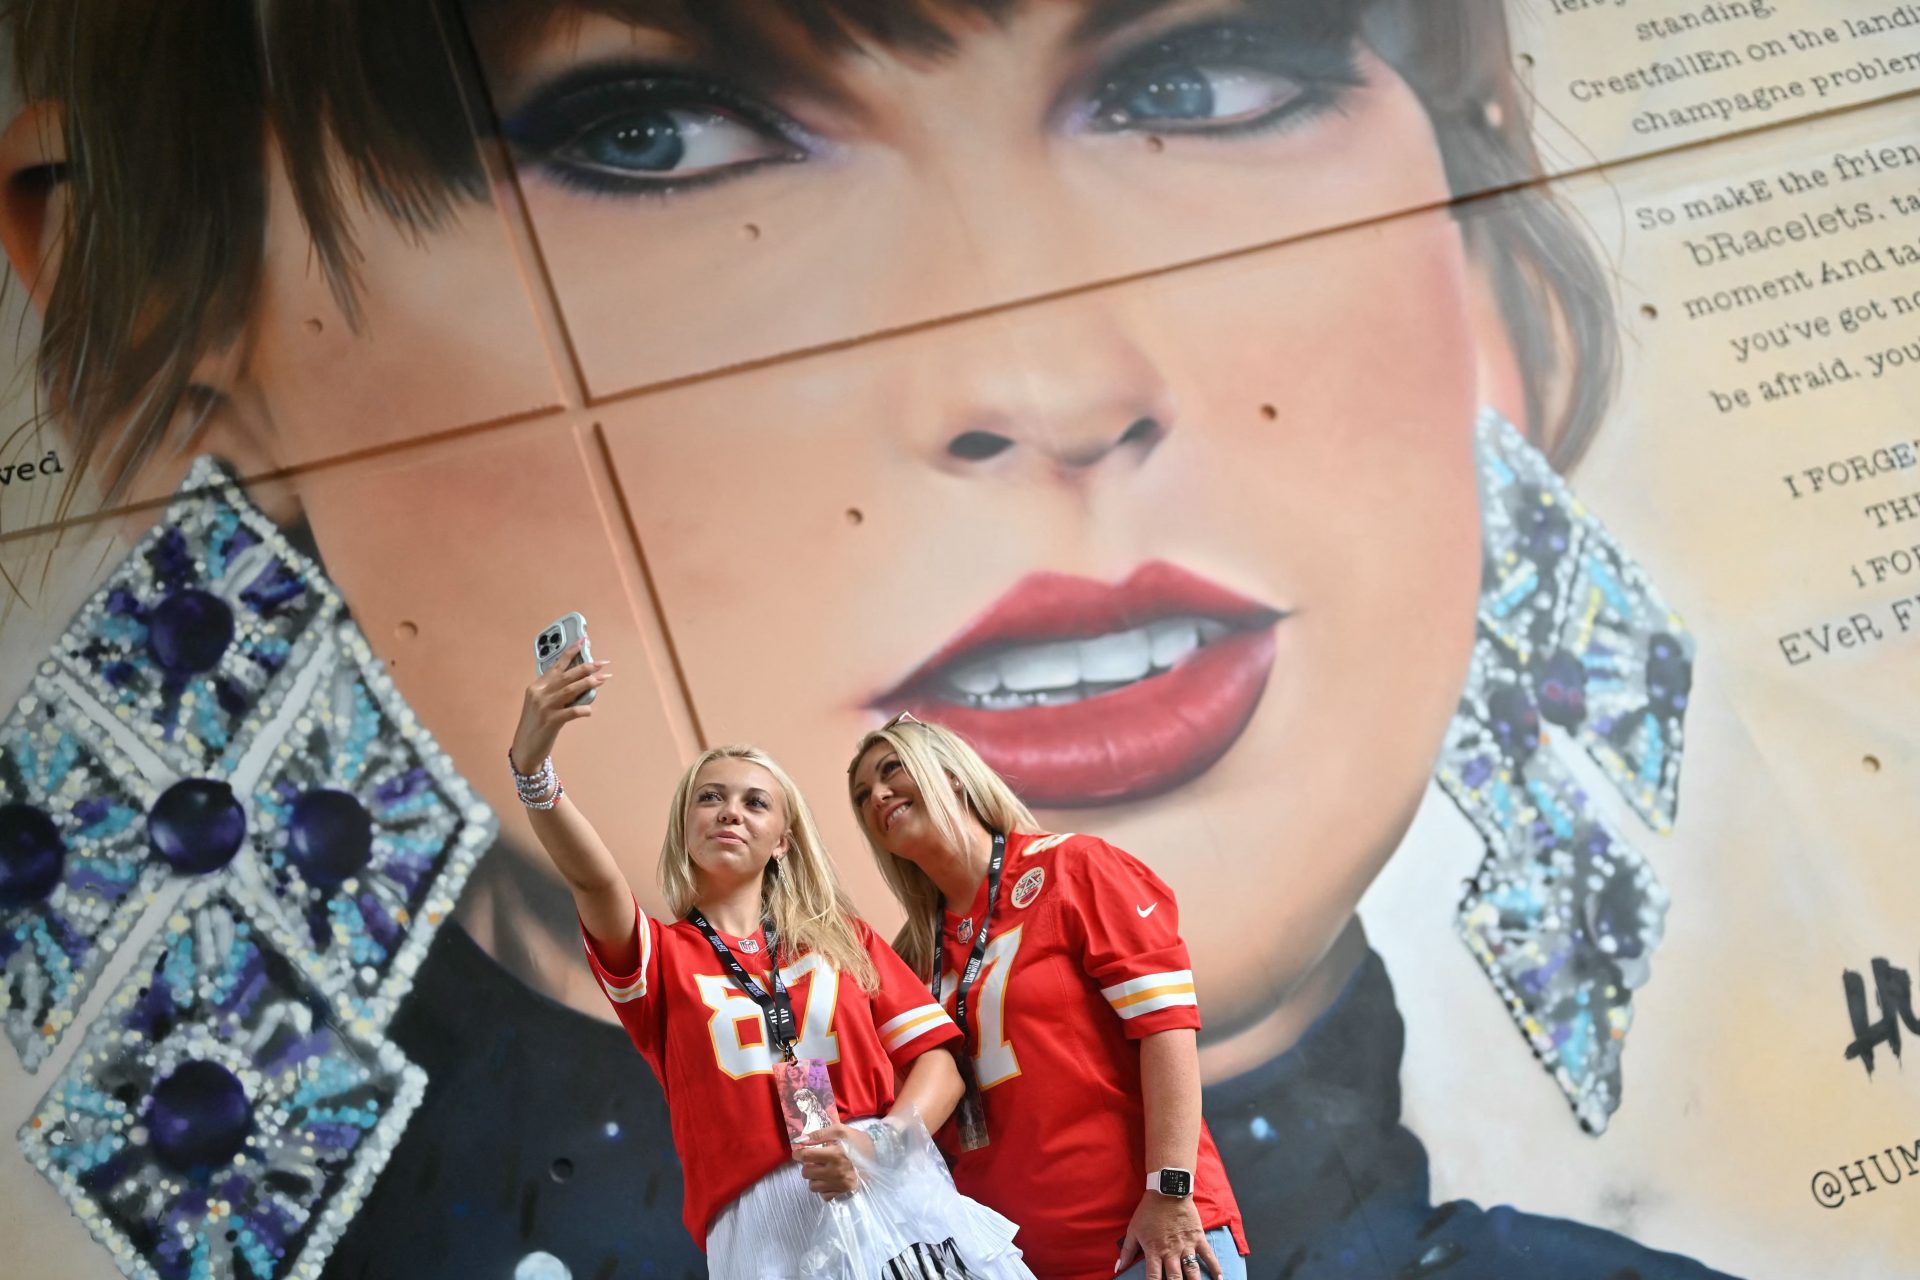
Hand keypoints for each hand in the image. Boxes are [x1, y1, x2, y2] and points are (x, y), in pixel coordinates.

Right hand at [510, 640, 610, 771]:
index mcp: (537, 687)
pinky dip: (583, 709)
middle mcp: (539, 694)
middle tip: (602, 663)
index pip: (556, 665)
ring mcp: (544, 707)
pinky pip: (571, 712)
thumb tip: (581, 682)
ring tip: (603, 679)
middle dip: (586, 667)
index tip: (584, 641)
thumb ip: (556, 692)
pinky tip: (590, 710)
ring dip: (588, 683)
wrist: (524, 749)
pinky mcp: (550, 722)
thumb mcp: (541, 704)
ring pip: (570, 690)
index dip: (571, 652)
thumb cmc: (536, 726)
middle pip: (566, 676)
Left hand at [793, 1124, 875, 1198]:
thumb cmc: (857, 1141)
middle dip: (808, 1165)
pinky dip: (824, 1189)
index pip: (805, 1156)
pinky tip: (829, 1180)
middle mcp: (836, 1172)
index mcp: (835, 1154)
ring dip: (814, 1178)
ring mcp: (840, 1184)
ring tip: (822, 1170)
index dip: (798, 1154)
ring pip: (812, 1186)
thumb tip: (800, 1140)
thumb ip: (819, 1134)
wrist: (879, 1153)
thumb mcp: (840, 1131)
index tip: (799, 1153)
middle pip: (806, 1173)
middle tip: (815, 1160)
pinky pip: (824, 1196)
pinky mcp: (844, 1192)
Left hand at [1115, 1190, 1218, 1279]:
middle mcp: (1171, 1252)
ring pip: (1192, 1271)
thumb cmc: (1148, 1211)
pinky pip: (1208, 1255)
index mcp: (1154, 1251)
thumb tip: (1118, 1268)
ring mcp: (1186, 1246)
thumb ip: (1126, 1251)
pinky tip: (1219, 1279)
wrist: (1167, 1191)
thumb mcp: (1133, 1230)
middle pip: (1175, 1278)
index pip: (1153, 1278)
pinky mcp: (1198, 1238)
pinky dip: (1215, 1268)